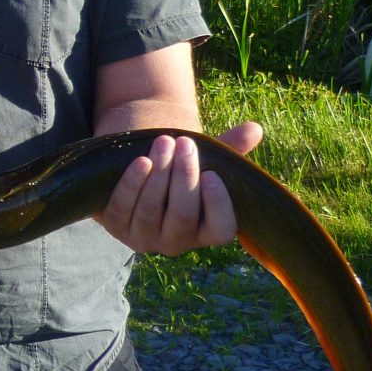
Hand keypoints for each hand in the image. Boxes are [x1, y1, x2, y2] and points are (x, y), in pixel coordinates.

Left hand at [95, 121, 261, 254]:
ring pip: (152, 210)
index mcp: (205, 232)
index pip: (221, 230)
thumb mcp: (203, 161)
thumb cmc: (178, 171)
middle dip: (184, 176)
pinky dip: (132, 184)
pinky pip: (123, 208)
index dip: (218, 205)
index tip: (211, 173)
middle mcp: (176, 242)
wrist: (134, 172)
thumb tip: (254, 128)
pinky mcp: (116, 227)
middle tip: (184, 144)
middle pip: (183, 215)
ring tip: (164, 142)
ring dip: (159, 174)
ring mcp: (144, 238)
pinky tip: (141, 161)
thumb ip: (229, 149)